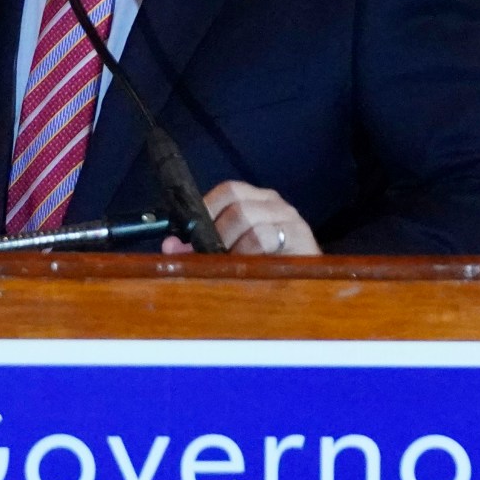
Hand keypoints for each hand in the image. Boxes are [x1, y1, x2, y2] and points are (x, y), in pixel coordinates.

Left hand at [161, 181, 320, 255]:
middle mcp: (273, 203)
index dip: (205, 210)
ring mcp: (288, 217)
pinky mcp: (300, 235)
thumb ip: (201, 249)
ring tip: (234, 265)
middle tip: (212, 256)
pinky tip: (250, 268)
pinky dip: (248, 252)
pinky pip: (263, 236)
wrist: (309, 288)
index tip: (190, 235)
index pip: (227, 190)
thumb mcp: (230, 256)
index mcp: (256, 200)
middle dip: (215, 233)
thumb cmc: (267, 270)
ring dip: (231, 245)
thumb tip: (169, 245)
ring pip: (246, 218)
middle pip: (234, 204)